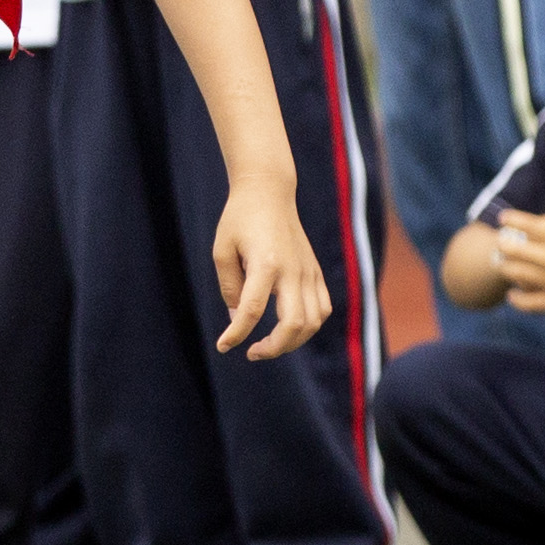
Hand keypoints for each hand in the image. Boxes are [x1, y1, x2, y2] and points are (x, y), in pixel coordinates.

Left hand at [210, 174, 332, 359]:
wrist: (269, 192)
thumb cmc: (239, 219)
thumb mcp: (222, 250)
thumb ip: (230, 288)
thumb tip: (239, 319)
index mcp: (265, 262)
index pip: (252, 310)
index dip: (237, 334)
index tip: (223, 346)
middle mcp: (292, 270)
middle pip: (293, 324)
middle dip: (273, 348)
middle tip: (252, 352)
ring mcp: (308, 271)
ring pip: (313, 321)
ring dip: (293, 341)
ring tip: (270, 344)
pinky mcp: (315, 271)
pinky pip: (322, 308)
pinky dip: (309, 326)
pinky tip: (290, 328)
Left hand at [493, 201, 544, 315]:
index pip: (524, 223)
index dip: (509, 219)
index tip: (503, 218)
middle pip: (512, 249)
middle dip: (502, 244)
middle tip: (501, 243)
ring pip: (515, 274)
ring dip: (504, 268)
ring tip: (503, 266)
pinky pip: (529, 303)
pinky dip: (516, 299)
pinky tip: (512, 295)